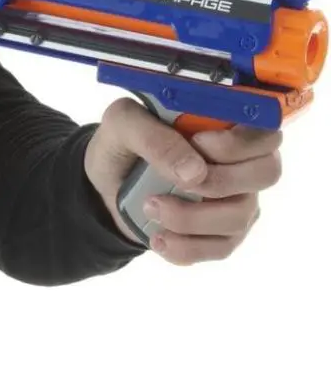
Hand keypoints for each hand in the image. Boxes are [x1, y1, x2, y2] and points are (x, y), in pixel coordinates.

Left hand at [84, 97, 282, 264]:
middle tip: (175, 181)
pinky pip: (221, 248)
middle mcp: (240, 162)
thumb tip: (193, 172)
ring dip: (190, 218)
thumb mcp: (122, 124)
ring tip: (149, 206)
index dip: (239, 142)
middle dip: (218, 181)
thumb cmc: (123, 142)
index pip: (265, 130)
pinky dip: (186, 247)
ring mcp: (236, 199)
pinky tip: (158, 237)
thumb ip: (153, 136)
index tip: (198, 143)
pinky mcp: (222, 233)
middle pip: (267, 173)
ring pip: (240, 217)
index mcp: (224, 124)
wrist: (104, 183)